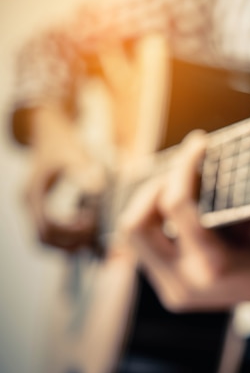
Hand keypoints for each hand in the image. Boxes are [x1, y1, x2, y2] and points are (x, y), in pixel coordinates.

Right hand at [24, 103, 104, 250]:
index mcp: (33, 192)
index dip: (71, 233)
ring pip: (45, 239)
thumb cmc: (63, 141)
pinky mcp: (39, 206)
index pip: (47, 227)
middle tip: (95, 237)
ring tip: (92, 232)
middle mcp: (28, 202)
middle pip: (43, 240)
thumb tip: (97, 191)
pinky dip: (67, 234)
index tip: (93, 227)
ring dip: (68, 242)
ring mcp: (32, 206)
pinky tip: (88, 225)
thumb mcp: (76, 154)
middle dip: (70, 243)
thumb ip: (85, 172)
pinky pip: (50, 230)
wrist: (48, 129)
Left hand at [117, 131, 249, 317]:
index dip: (183, 166)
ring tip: (177, 184)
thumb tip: (202, 158)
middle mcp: (186, 283)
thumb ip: (231, 192)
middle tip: (181, 170)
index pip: (176, 205)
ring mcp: (174, 291)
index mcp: (213, 265)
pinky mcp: (170, 290)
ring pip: (134, 236)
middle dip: (153, 188)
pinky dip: (156, 221)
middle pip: (137, 224)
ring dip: (149, 204)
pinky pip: (146, 247)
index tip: (198, 143)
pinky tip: (178, 207)